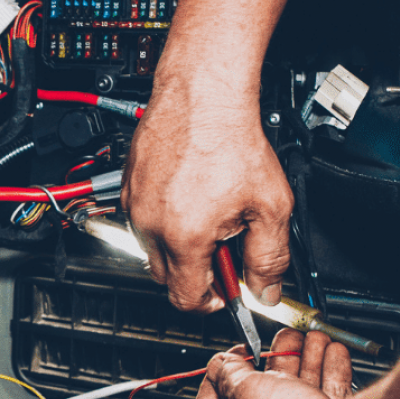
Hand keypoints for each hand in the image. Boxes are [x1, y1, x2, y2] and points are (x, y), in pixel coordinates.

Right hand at [121, 73, 293, 313]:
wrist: (202, 97)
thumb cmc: (231, 140)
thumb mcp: (271, 206)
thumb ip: (270, 258)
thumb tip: (266, 290)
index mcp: (184, 237)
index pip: (185, 298)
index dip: (210, 301)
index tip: (224, 292)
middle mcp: (151, 226)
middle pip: (166, 277)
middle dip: (195, 272)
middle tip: (224, 247)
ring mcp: (135, 206)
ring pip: (152, 248)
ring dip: (178, 244)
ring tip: (207, 213)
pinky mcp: (128, 188)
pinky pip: (142, 221)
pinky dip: (164, 219)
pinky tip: (189, 195)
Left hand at [193, 329, 351, 398]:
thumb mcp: (245, 391)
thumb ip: (230, 375)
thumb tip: (221, 366)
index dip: (214, 380)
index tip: (224, 361)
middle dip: (274, 363)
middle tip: (278, 342)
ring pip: (299, 398)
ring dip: (305, 362)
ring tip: (312, 339)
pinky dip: (331, 375)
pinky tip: (334, 353)